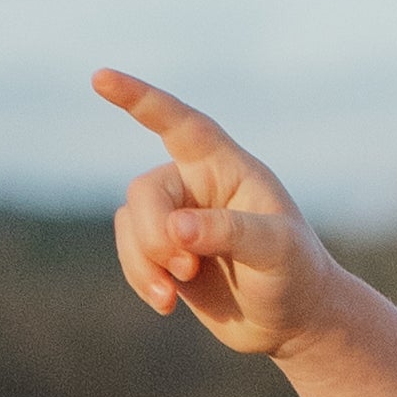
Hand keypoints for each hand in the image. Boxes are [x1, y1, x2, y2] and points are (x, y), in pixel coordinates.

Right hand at [92, 71, 396, 396]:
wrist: (292, 319)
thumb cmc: (295, 273)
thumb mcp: (275, 250)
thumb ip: (229, 232)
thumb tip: (178, 230)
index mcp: (226, 166)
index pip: (180, 123)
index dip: (140, 99)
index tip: (101, 77)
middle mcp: (196, 182)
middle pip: (146, 191)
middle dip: (155, 235)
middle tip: (186, 270)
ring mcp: (177, 216)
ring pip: (131, 223)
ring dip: (145, 262)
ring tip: (173, 295)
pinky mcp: (164, 250)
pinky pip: (130, 252)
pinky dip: (141, 278)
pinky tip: (166, 303)